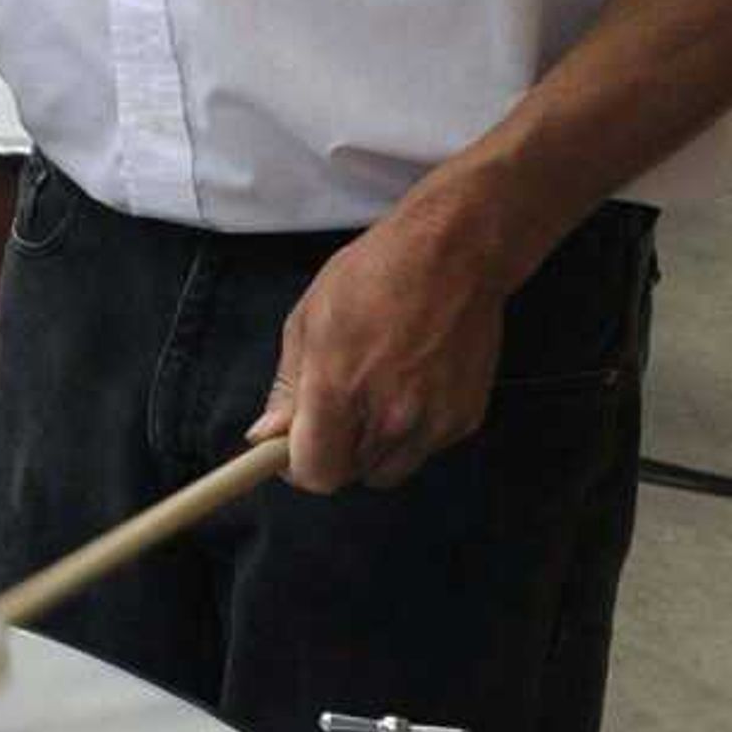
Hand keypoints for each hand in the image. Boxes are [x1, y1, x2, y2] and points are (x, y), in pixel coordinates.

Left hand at [253, 208, 506, 490]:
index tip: (289, 451)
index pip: (316, 472)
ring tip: (374, 395)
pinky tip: (410, 386)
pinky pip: (424, 449)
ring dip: (371, 448)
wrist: (453, 255)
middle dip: (333, 452)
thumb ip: (287, 387)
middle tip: (332, 412)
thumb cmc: (372, 277)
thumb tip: (266, 435)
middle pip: (349, 475)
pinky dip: (411, 433)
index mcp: (339, 390)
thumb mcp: (308, 320)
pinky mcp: (465, 419)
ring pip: (388, 469)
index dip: (297, 468)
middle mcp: (390, 416)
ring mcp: (433, 422)